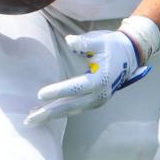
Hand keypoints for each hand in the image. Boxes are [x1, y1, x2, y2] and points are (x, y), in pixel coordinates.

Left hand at [24, 30, 149, 125]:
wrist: (129, 55)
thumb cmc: (111, 45)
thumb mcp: (99, 40)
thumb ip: (84, 43)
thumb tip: (70, 41)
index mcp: (101, 79)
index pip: (77, 87)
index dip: (59, 91)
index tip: (41, 94)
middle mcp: (100, 94)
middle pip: (72, 106)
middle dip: (50, 112)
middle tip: (30, 118)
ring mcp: (97, 100)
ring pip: (72, 110)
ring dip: (53, 115)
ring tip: (33, 119)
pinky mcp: (94, 101)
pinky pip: (75, 108)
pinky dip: (60, 112)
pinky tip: (47, 113)